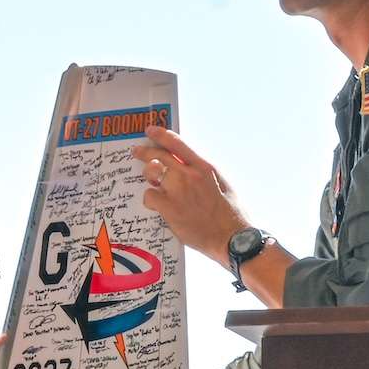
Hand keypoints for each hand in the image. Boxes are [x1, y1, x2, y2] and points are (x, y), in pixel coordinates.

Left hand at [134, 126, 245, 260]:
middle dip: (144, 151)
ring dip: (149, 177)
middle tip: (137, 151)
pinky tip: (157, 205)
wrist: (231, 238)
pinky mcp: (169, 208)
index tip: (151, 131)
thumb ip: (202, 173)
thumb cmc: (230, 214)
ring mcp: (178, 191)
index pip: (177, 143)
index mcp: (204, 167)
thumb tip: (187, 166)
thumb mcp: (221, 184)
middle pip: (159, 155)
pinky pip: (149, 196)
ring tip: (153, 183)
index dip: (160, 135)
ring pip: (152, 172)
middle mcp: (189, 175)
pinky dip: (151, 199)